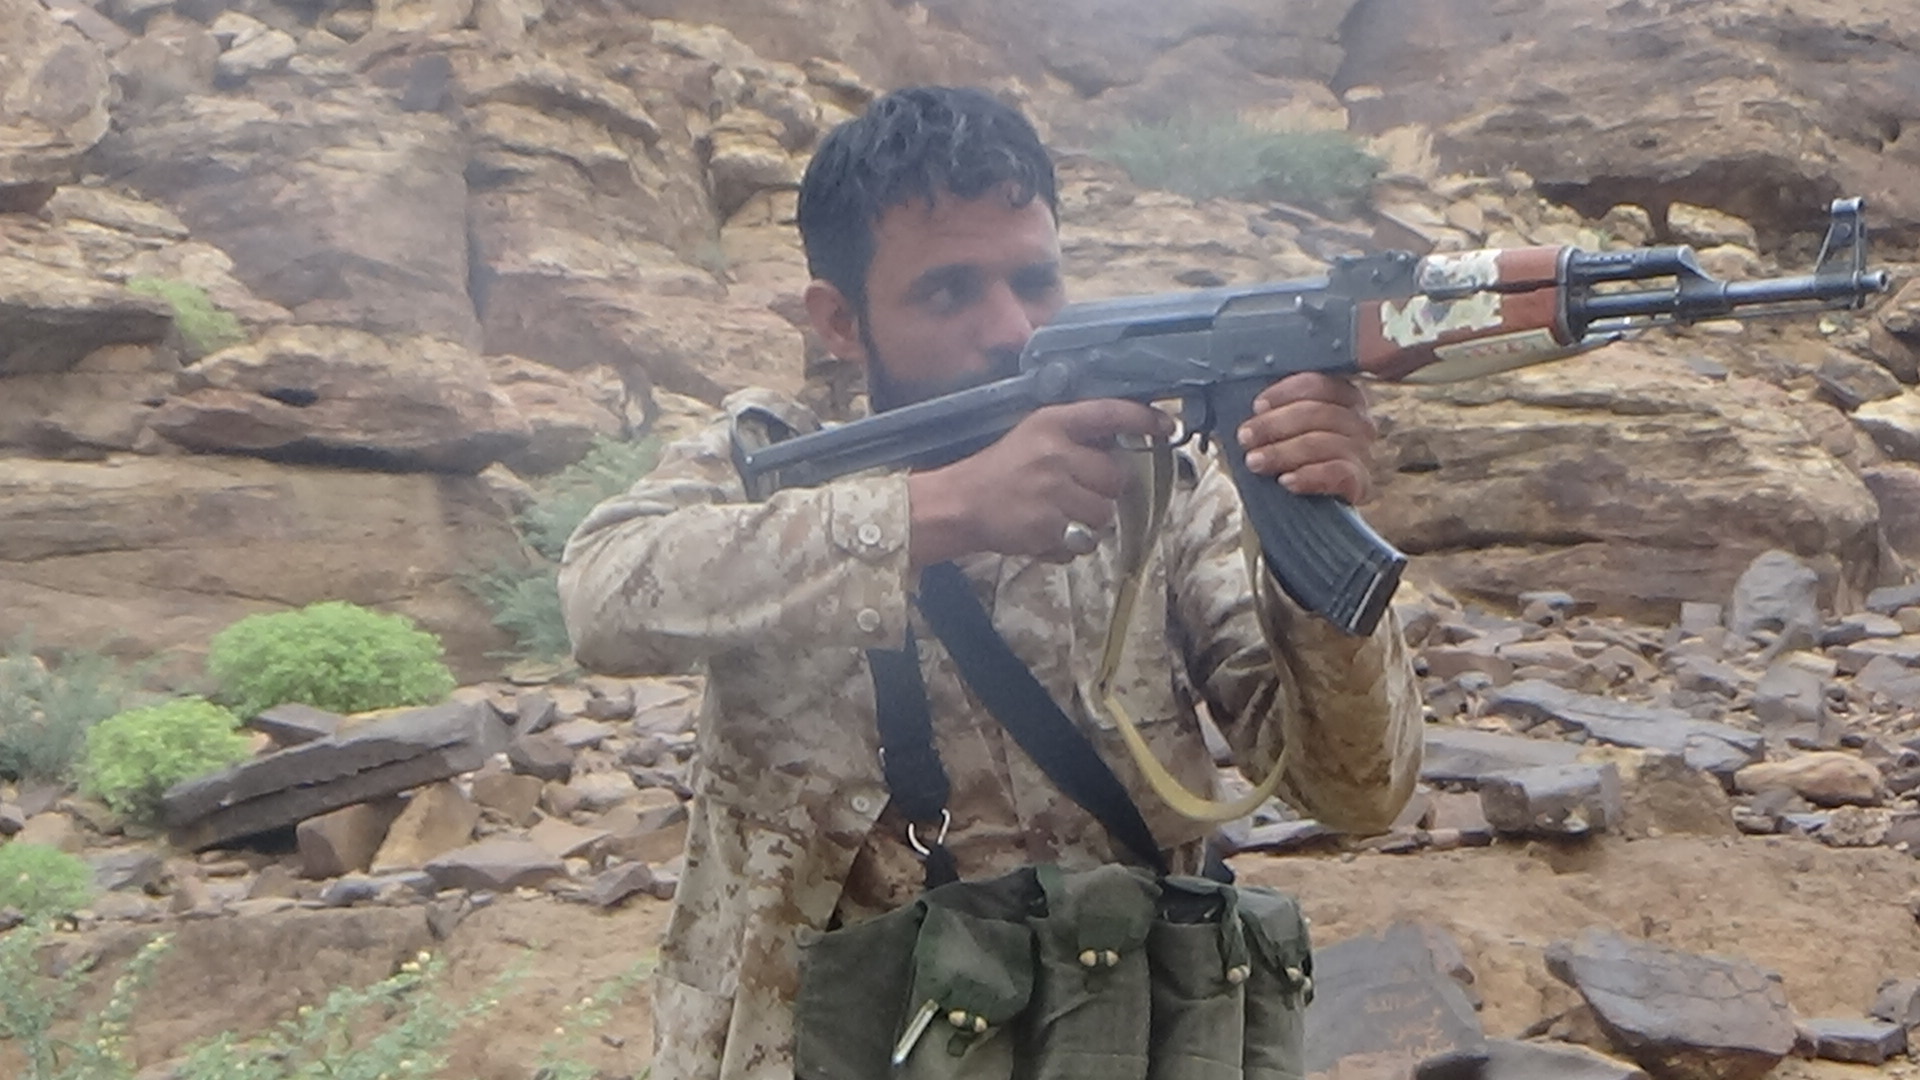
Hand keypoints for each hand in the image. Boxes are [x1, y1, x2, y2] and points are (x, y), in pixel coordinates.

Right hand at [907, 399, 1171, 565]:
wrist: (959, 504)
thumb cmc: (1000, 470)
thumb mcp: (1033, 436)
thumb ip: (1073, 437)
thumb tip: (1122, 441)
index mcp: (1051, 423)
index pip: (1109, 413)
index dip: (1142, 419)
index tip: (1166, 426)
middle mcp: (1055, 454)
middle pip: (1115, 477)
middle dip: (1101, 490)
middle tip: (1074, 492)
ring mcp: (1052, 493)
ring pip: (1103, 515)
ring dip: (1088, 522)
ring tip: (1058, 515)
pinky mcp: (1047, 528)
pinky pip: (1082, 544)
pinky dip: (1068, 546)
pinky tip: (1045, 533)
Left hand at [1234, 372, 1377, 503]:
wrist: (1305, 505)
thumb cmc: (1288, 456)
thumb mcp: (1280, 426)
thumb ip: (1272, 408)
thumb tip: (1251, 402)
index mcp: (1342, 397)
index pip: (1317, 384)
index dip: (1284, 393)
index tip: (1257, 407)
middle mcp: (1358, 420)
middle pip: (1317, 412)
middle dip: (1274, 425)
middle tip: (1245, 438)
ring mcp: (1363, 451)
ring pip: (1321, 443)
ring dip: (1282, 452)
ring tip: (1254, 462)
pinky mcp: (1360, 482)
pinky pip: (1336, 473)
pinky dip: (1309, 476)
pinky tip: (1286, 481)